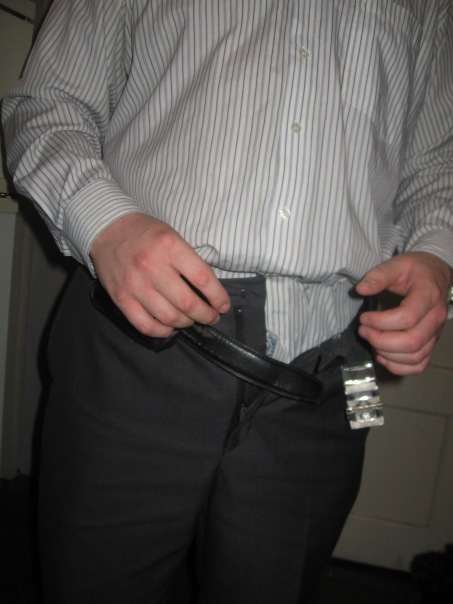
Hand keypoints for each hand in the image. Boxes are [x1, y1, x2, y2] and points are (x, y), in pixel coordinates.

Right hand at [90, 213, 230, 336]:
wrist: (107, 229)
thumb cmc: (146, 233)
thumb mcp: (173, 236)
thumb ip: (190, 261)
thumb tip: (210, 292)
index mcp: (170, 246)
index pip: (203, 278)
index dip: (218, 297)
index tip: (223, 305)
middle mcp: (152, 266)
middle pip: (187, 303)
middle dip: (206, 315)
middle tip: (212, 317)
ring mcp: (134, 284)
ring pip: (169, 317)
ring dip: (187, 323)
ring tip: (192, 320)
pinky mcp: (120, 298)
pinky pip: (145, 325)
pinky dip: (162, 331)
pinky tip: (170, 326)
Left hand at [355, 252, 451, 375]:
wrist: (436, 275)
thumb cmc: (415, 270)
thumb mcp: (397, 264)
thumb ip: (378, 276)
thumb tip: (360, 289)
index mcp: (428, 296)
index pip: (408, 317)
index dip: (381, 322)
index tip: (364, 317)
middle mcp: (436, 318)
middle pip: (411, 342)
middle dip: (380, 340)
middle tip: (363, 330)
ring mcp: (435, 334)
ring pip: (414, 357)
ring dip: (386, 354)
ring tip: (370, 339)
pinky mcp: (430, 344)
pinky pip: (418, 365)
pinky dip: (398, 366)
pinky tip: (382, 355)